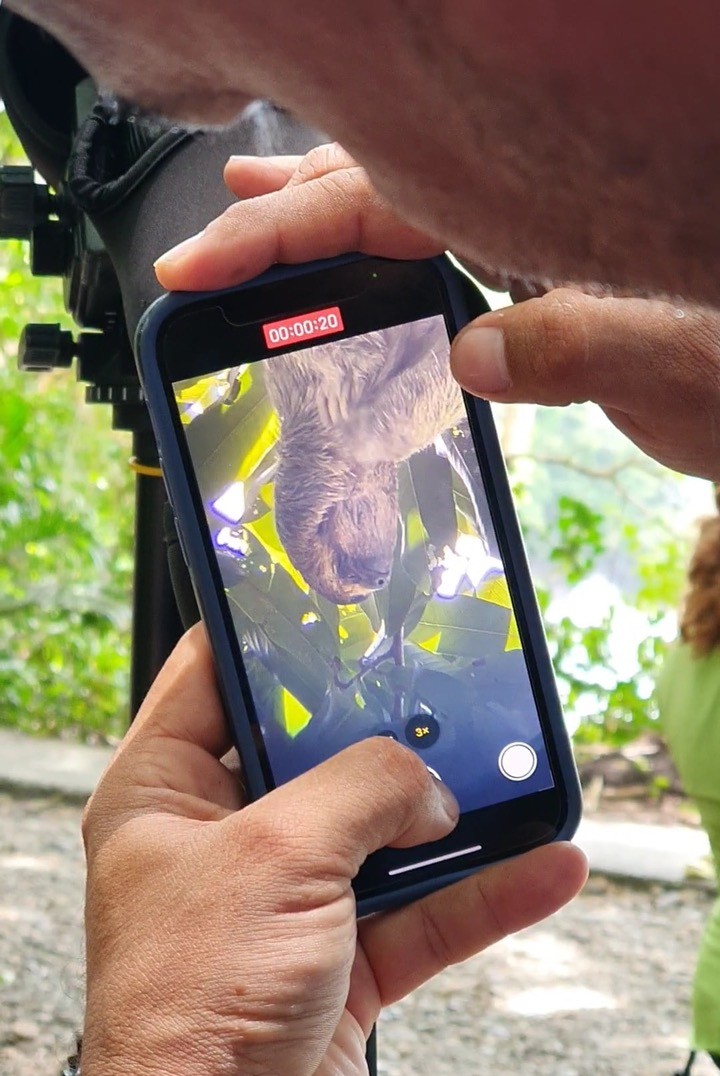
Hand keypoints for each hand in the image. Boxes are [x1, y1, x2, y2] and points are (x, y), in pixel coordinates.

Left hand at [66, 625, 586, 1075]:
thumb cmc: (196, 1002)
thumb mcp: (279, 855)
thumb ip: (363, 790)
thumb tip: (429, 783)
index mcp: (162, 796)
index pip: (211, 681)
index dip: (272, 639)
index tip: (338, 606)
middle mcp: (220, 845)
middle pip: (312, 757)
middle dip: (383, 731)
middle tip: (445, 691)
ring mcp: (283, 906)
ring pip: (380, 837)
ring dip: (450, 816)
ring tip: (513, 774)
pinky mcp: (339, 967)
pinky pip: (421, 914)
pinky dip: (481, 893)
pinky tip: (544, 865)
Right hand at [155, 145, 719, 480]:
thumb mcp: (682, 364)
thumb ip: (580, 349)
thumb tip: (474, 355)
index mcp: (554, 206)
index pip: (388, 197)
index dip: (286, 231)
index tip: (205, 261)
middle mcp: (539, 209)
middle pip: (386, 183)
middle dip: (289, 210)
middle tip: (210, 235)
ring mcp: (543, 243)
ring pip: (414, 208)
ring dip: (330, 213)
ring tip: (256, 209)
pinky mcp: (555, 284)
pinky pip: (453, 257)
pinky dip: (391, 262)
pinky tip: (366, 271)